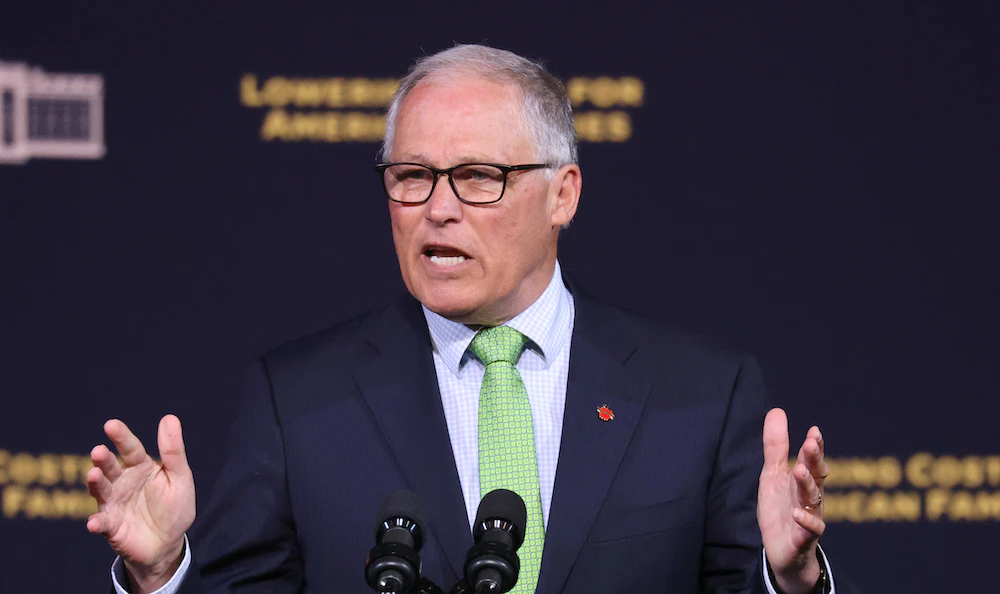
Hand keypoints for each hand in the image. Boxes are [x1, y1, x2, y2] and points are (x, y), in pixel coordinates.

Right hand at [86, 415, 195, 592]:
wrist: (168, 544)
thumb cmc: (174, 507)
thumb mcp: (180, 477)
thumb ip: (173, 451)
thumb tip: (169, 418)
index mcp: (141, 467)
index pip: (130, 448)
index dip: (121, 436)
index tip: (111, 425)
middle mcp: (122, 482)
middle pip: (110, 467)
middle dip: (102, 459)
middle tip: (98, 452)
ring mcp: (114, 503)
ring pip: (101, 490)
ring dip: (95, 483)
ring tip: (93, 475)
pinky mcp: (110, 526)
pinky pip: (101, 523)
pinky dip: (96, 522)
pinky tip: (93, 523)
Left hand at [757, 408, 828, 593]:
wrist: (784, 551)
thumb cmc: (781, 509)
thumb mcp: (773, 475)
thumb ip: (776, 446)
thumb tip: (778, 410)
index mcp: (804, 481)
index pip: (812, 461)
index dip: (814, 447)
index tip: (814, 431)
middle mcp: (811, 498)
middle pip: (816, 476)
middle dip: (815, 460)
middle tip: (811, 444)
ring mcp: (809, 518)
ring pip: (813, 500)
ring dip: (807, 485)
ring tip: (799, 471)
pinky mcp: (802, 539)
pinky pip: (808, 531)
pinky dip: (805, 521)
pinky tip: (797, 512)